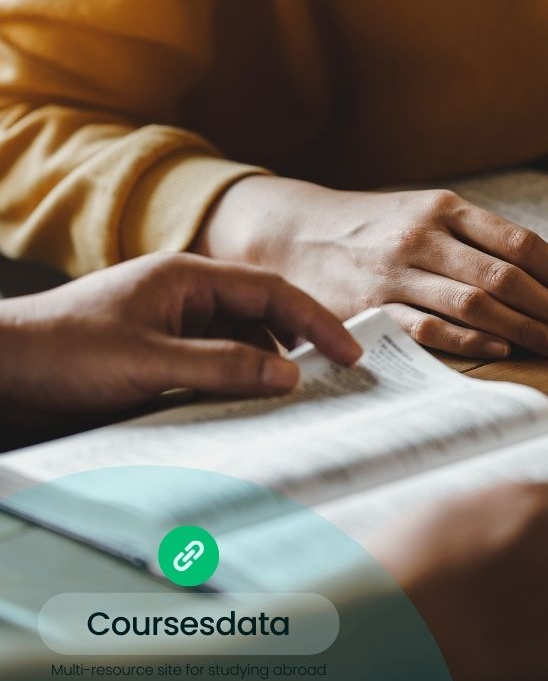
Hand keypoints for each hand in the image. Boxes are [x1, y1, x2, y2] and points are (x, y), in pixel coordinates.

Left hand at [0, 253, 358, 420]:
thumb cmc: (65, 352)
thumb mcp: (149, 362)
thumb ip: (223, 366)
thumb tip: (289, 375)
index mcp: (188, 277)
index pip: (271, 290)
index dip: (315, 320)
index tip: (349, 350)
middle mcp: (185, 294)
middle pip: (260, 313)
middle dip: (297, 342)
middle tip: (332, 376)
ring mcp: (170, 321)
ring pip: (238, 339)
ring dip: (264, 364)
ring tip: (291, 398)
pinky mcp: (156, 349)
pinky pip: (212, 360)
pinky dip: (235, 378)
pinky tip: (244, 403)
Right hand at [195, 176, 547, 359]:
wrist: (293, 232)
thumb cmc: (375, 226)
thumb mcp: (433, 215)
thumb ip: (495, 237)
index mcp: (445, 209)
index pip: (520, 243)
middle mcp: (425, 238)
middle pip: (506, 276)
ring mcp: (396, 273)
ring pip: (475, 303)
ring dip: (526, 330)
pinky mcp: (370, 307)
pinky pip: (428, 327)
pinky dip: (469, 340)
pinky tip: (503, 352)